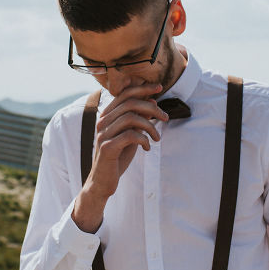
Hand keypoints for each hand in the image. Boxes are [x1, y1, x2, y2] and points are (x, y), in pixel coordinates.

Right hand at [72, 82, 167, 231]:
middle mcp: (102, 121)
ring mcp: (103, 134)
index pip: (125, 94)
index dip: (143, 89)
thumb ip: (138, 119)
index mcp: (107, 116)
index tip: (159, 87)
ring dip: (150, 126)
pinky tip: (147, 148)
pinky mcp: (107, 147)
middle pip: (130, 103)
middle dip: (152, 108)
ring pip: (131, 118)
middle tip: (165, 118)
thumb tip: (152, 101)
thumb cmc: (117, 157)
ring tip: (157, 138)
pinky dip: (144, 139)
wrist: (103, 181)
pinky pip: (130, 135)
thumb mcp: (130, 135)